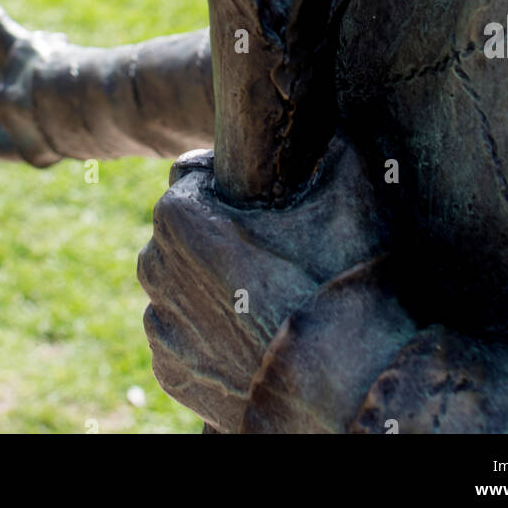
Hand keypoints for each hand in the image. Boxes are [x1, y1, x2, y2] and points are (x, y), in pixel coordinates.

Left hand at [137, 137, 384, 431]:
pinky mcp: (171, 375)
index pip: (187, 175)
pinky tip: (253, 333)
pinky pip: (183, 336)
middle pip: (180, 231)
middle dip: (216, 231)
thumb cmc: (345, 278)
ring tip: (265, 295)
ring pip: (179, 284)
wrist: (349, 386)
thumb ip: (333, 140)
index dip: (227, 181)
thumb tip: (334, 121)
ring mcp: (160, 327)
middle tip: (271, 246)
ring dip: (209, 282)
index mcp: (179, 216)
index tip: (261, 195)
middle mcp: (154, 267)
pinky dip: (209, 331)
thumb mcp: (352, 186)